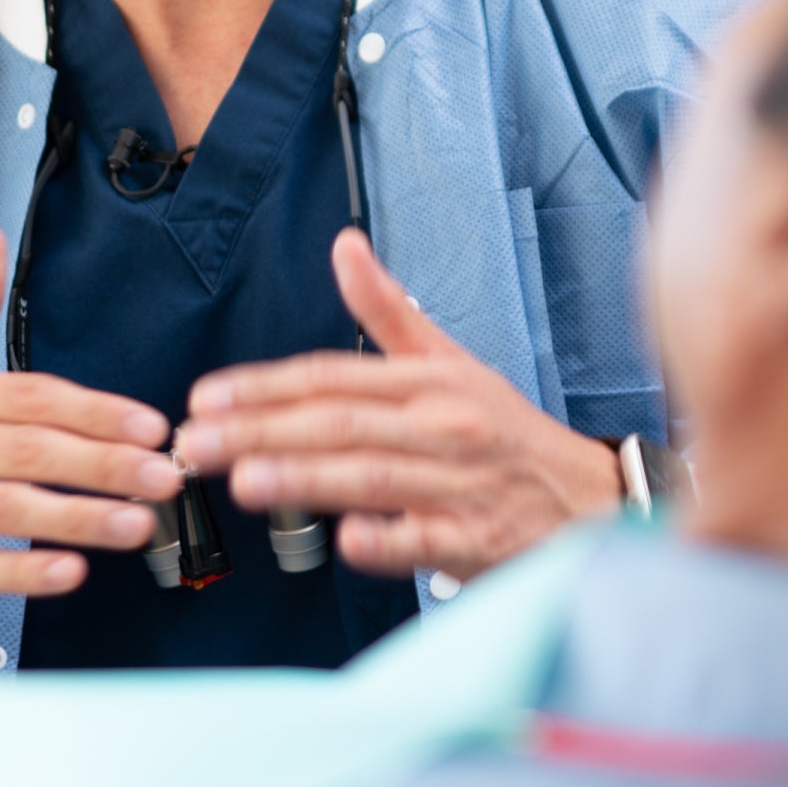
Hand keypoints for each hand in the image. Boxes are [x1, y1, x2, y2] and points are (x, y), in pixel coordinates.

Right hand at [0, 227, 180, 610]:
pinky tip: (71, 572)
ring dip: (78, 519)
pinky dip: (22, 571)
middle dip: (102, 464)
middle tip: (165, 476)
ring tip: (138, 524)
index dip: (95, 411)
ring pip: (4, 509)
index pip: (29, 396)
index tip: (152, 427)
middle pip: (26, 450)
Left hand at [176, 229, 621, 581]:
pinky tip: (346, 538)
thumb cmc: (506, 433)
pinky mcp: (476, 540)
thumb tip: (345, 246)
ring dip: (306, 478)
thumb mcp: (449, 362)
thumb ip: (388, 310)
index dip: (265, 385)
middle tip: (198, 442)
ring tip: (244, 480)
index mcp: (429, 380)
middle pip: (341, 423)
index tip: (208, 397)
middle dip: (262, 431)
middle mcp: (443, 426)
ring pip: (373, 476)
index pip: (333, 375)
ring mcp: (460, 485)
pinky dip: (387, 539)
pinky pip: (425, 540)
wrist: (589, 501)